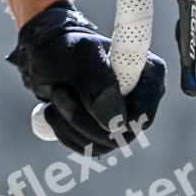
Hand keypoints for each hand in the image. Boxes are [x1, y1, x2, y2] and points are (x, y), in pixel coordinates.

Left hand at [7, 0, 164, 155]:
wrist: (45, 52)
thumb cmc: (65, 47)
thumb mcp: (80, 57)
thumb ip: (99, 85)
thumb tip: (116, 123)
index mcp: (150, 75)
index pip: (141, 115)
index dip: (108, 115)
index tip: (77, 94)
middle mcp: (144, 98)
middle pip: (122, 135)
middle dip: (82, 120)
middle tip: (58, 93)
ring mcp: (126, 117)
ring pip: (102, 146)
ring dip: (69, 125)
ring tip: (56, 95)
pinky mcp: (106, 131)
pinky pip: (89, 148)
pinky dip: (65, 133)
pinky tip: (56, 110)